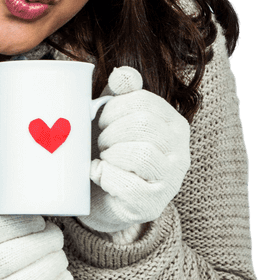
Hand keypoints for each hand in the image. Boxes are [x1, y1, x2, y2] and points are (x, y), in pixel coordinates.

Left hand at [77, 67, 189, 234]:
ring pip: (140, 153)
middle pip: (143, 125)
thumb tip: (122, 74)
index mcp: (173, 124)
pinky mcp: (151, 205)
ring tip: (103, 158)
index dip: (112, 108)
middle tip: (101, 143)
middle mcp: (180, 151)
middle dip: (110, 132)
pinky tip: (100, 176)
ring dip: (109, 154)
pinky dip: (105, 177)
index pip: (143, 101)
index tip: (101, 120)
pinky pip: (127, 184)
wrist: (99, 199)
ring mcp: (170, 181)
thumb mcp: (113, 118)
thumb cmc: (108, 151)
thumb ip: (120, 93)